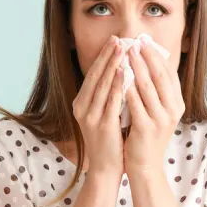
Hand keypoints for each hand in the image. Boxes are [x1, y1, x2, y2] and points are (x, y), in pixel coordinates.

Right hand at [72, 35, 125, 175]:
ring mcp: (90, 116)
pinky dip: (117, 84)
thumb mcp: (104, 114)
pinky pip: (111, 100)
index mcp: (81, 104)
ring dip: (112, 64)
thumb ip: (108, 96)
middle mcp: (82, 107)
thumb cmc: (109, 141)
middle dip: (107, 55)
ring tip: (122, 48)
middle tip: (118, 38)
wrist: (105, 168)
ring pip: (102, 84)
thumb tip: (120, 71)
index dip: (103, 57)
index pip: (93, 75)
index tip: (114, 40)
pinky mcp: (101, 125)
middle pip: (95, 75)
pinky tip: (124, 71)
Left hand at [123, 42, 184, 171]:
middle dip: (147, 57)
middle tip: (135, 42)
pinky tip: (120, 76)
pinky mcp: (146, 128)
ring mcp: (161, 120)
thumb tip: (148, 62)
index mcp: (177, 104)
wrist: (145, 165)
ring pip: (148, 87)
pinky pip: (136, 103)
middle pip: (160, 76)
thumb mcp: (157, 111)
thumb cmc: (147, 134)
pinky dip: (128, 88)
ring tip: (126, 53)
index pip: (169, 73)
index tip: (145, 41)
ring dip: (137, 67)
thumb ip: (156, 90)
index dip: (157, 56)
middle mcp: (173, 110)